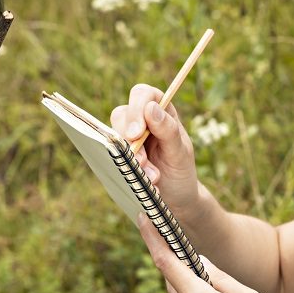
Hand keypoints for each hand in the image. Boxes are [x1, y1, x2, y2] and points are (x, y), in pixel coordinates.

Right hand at [111, 84, 201, 218]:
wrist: (176, 198)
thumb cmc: (181, 170)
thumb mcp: (180, 151)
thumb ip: (168, 129)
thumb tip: (151, 107)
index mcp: (161, 111)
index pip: (142, 94)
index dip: (136, 109)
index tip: (137, 134)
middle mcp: (142, 120)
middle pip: (122, 115)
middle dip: (129, 140)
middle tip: (143, 161)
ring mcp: (128, 137)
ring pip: (114, 137)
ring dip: (131, 159)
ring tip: (152, 177)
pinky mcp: (119, 154)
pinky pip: (112, 156)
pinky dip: (126, 170)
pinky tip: (144, 182)